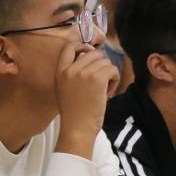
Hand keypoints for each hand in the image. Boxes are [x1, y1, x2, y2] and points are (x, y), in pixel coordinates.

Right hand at [54, 42, 118, 158]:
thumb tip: (88, 54)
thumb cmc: (73, 113)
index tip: (90, 54)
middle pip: (93, 53)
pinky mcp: (97, 78)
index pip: (69, 47)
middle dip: (101, 65)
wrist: (77, 128)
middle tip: (101, 82)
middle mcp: (71, 69)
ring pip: (105, 61)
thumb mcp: (64, 89)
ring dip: (109, 74)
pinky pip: (112, 69)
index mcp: (60, 72)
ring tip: (104, 90)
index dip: (82, 46)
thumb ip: (71, 73)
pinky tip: (109, 92)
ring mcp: (84, 73)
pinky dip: (115, 80)